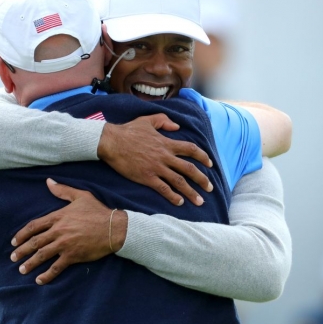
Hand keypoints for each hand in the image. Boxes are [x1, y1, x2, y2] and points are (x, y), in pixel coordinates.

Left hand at [10, 179, 127, 284]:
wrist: (113, 228)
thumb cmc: (98, 211)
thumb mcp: (80, 196)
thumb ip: (62, 190)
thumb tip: (48, 182)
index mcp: (58, 217)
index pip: (34, 226)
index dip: (21, 235)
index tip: (14, 242)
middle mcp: (58, 231)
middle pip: (34, 242)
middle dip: (21, 251)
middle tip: (13, 258)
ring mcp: (64, 244)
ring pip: (42, 255)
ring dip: (30, 263)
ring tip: (22, 270)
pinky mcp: (72, 256)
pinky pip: (56, 267)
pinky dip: (47, 275)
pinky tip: (39, 280)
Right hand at [97, 113, 213, 206]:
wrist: (112, 142)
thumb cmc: (128, 131)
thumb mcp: (147, 120)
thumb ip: (164, 121)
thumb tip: (177, 126)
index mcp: (166, 143)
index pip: (190, 149)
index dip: (203, 157)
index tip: (210, 163)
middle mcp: (165, 156)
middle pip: (189, 169)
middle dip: (202, 179)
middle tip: (210, 188)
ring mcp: (156, 168)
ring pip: (179, 181)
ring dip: (191, 192)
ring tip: (200, 201)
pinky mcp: (147, 177)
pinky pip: (163, 188)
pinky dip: (173, 196)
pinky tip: (179, 202)